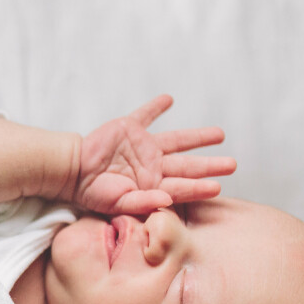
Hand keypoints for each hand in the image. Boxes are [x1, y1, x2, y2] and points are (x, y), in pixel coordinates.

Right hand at [65, 95, 234, 215]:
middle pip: (187, 164)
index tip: (218, 187)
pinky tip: (169, 100)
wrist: (71, 171)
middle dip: (210, 165)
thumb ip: (143, 202)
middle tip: (232, 165)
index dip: (200, 187)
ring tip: (219, 134)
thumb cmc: (92, 192)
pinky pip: (146, 114)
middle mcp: (152, 165)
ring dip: (198, 136)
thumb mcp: (117, 203)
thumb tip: (167, 199)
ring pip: (177, 140)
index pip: (182, 186)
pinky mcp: (128, 129)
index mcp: (151, 184)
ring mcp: (142, 146)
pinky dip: (156, 107)